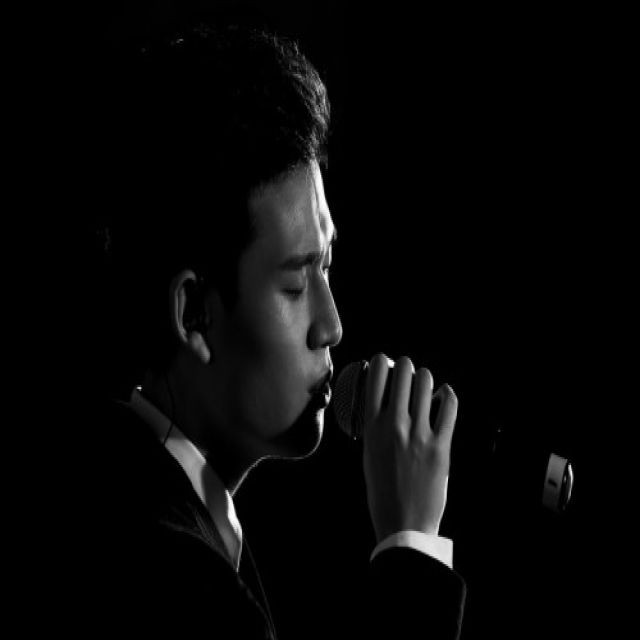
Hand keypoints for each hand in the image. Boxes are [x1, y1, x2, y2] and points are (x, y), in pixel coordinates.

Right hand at [362, 354, 457, 542]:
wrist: (403, 524)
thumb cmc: (382, 492)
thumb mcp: (368, 454)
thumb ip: (375, 427)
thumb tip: (384, 403)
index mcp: (372, 427)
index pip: (376, 376)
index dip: (381, 361)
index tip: (384, 362)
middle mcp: (395, 425)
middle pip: (404, 372)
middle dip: (405, 365)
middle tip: (405, 371)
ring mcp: (420, 434)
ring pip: (426, 383)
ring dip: (425, 377)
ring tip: (423, 384)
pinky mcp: (441, 446)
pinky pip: (449, 406)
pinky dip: (447, 395)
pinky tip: (443, 396)